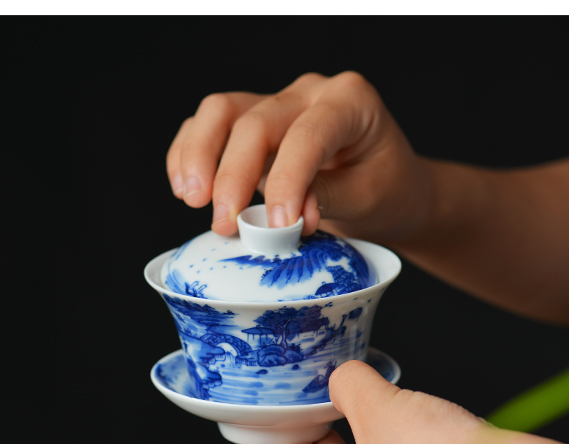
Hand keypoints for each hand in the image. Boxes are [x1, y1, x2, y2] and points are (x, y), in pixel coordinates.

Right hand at [166, 71, 430, 242]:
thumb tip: (284, 217)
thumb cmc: (384, 188)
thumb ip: (326, 200)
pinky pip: (207, 125)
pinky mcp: (251, 124)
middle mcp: (308, 94)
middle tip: (225, 224)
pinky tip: (184, 187)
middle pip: (254, 121)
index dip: (287, 179)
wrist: (384, 187)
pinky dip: (189, 153)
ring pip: (222, 112)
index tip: (276, 224)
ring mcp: (276, 104)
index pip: (308, 134)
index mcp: (349, 101)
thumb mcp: (368, 197)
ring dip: (199, 155)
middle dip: (233, 175)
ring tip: (192, 199)